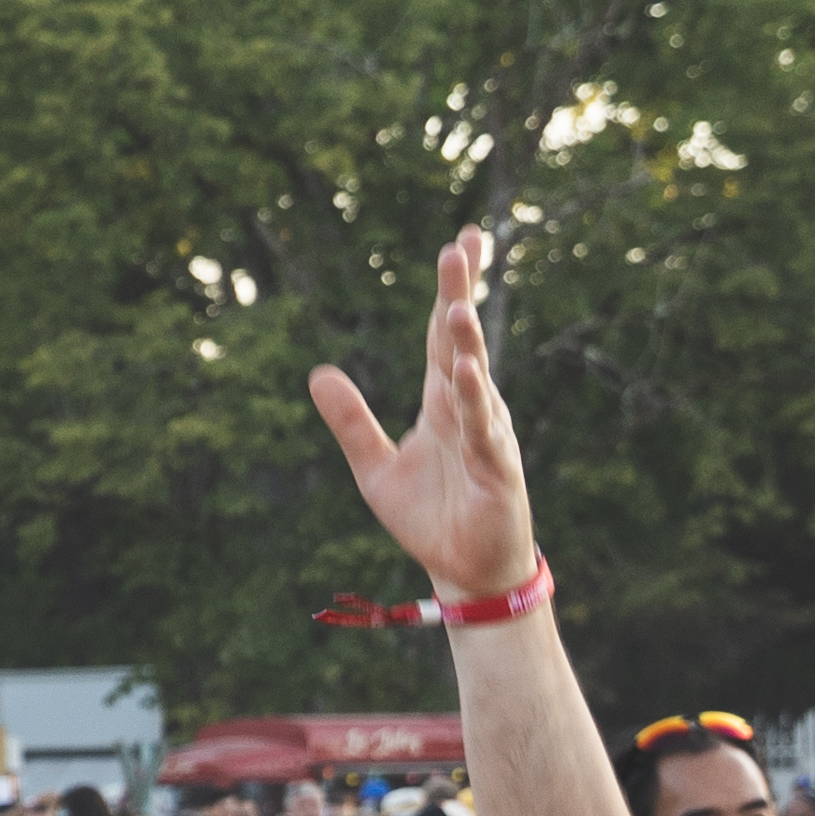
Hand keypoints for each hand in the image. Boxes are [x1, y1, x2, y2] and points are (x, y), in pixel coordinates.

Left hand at [303, 217, 542, 607]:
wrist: (463, 571)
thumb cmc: (430, 517)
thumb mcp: (375, 468)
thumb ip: (351, 421)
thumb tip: (317, 373)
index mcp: (442, 402)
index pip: (442, 336)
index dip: (450, 291)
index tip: (459, 244)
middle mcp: (469, 408)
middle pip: (462, 342)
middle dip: (461, 294)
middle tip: (462, 245)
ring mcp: (487, 435)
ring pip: (475, 380)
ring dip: (465, 344)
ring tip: (455, 306)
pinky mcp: (497, 469)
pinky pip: (483, 430)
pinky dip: (473, 402)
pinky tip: (464, 374)